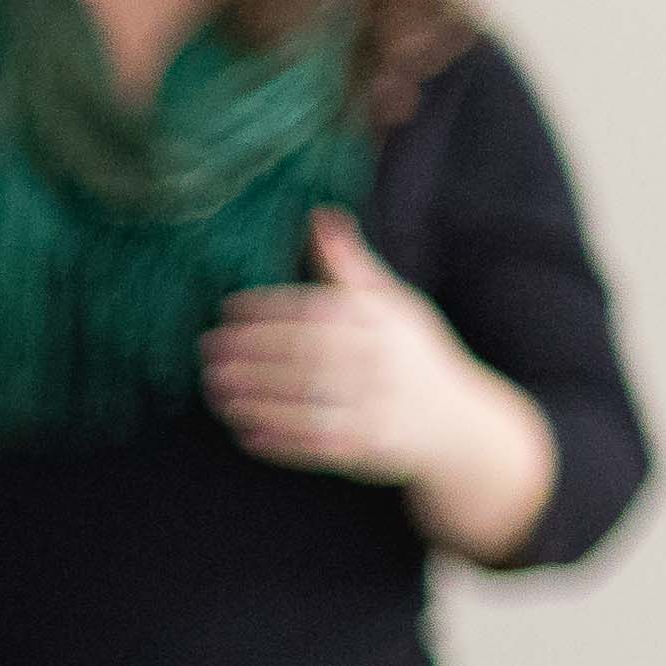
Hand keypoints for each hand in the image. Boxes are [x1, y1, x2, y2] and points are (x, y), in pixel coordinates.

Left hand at [204, 214, 494, 482]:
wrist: (458, 426)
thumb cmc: (415, 356)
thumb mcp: (395, 302)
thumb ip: (350, 266)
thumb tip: (320, 215)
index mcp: (382, 324)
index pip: (317, 312)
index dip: (269, 309)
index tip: (228, 308)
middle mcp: (377, 365)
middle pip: (304, 357)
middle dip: (250, 353)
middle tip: (207, 350)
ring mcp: (372, 410)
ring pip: (303, 403)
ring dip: (253, 397)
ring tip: (214, 389)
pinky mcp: (366, 450)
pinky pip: (313, 445)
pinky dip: (276, 440)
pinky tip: (243, 431)